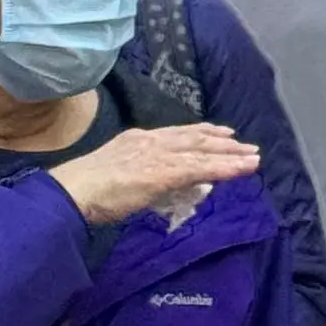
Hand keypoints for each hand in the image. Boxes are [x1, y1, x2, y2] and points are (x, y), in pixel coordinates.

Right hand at [51, 124, 259, 225]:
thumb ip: (139, 175)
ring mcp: (161, 154)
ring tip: (253, 157)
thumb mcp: (115, 174)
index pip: (177, 133)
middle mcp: (153, 140)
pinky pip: (204, 168)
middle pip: (196, 138)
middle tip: (244, 144)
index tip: (220, 133)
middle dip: (222, 142)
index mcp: (138, 139)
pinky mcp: (167, 171)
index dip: (201, 133)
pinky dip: (227, 167)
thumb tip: (162, 184)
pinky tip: (244, 168)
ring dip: (231, 154)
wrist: (72, 192)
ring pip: (204, 151)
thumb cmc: (84, 191)